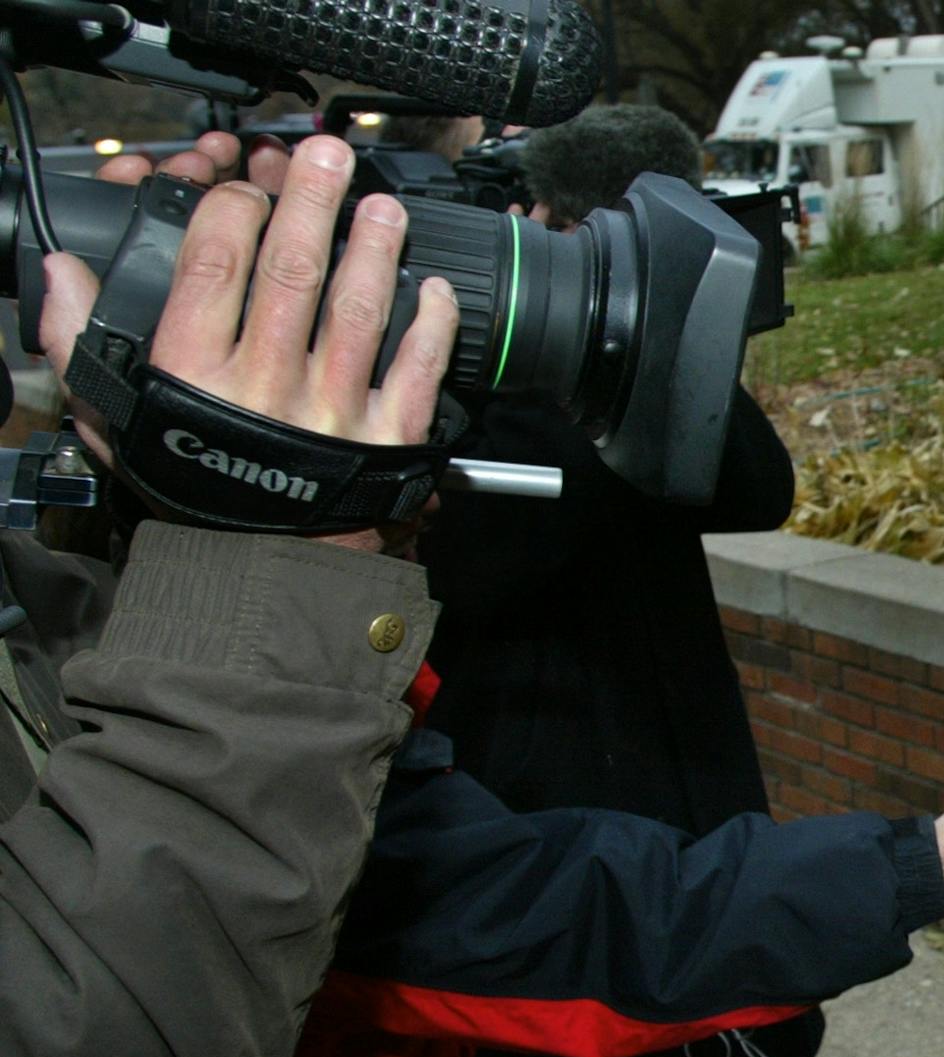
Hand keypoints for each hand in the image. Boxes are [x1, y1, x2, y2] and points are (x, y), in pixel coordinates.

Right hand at [40, 135, 458, 552]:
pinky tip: (434, 286)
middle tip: (326, 155)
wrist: (258, 569)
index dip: (234, 208)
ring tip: (382, 204)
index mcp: (196, 370)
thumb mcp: (116, 418)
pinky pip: (419, 367)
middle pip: (293, 268)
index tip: (246, 185)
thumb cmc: (193, 484)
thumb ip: (82, 342)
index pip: (216, 263)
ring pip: (360, 307)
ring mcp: (334, 409)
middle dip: (311, 200)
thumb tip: (63, 274)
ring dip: (375, 248)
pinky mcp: (391, 435)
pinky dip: (432, 323)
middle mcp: (267, 383)